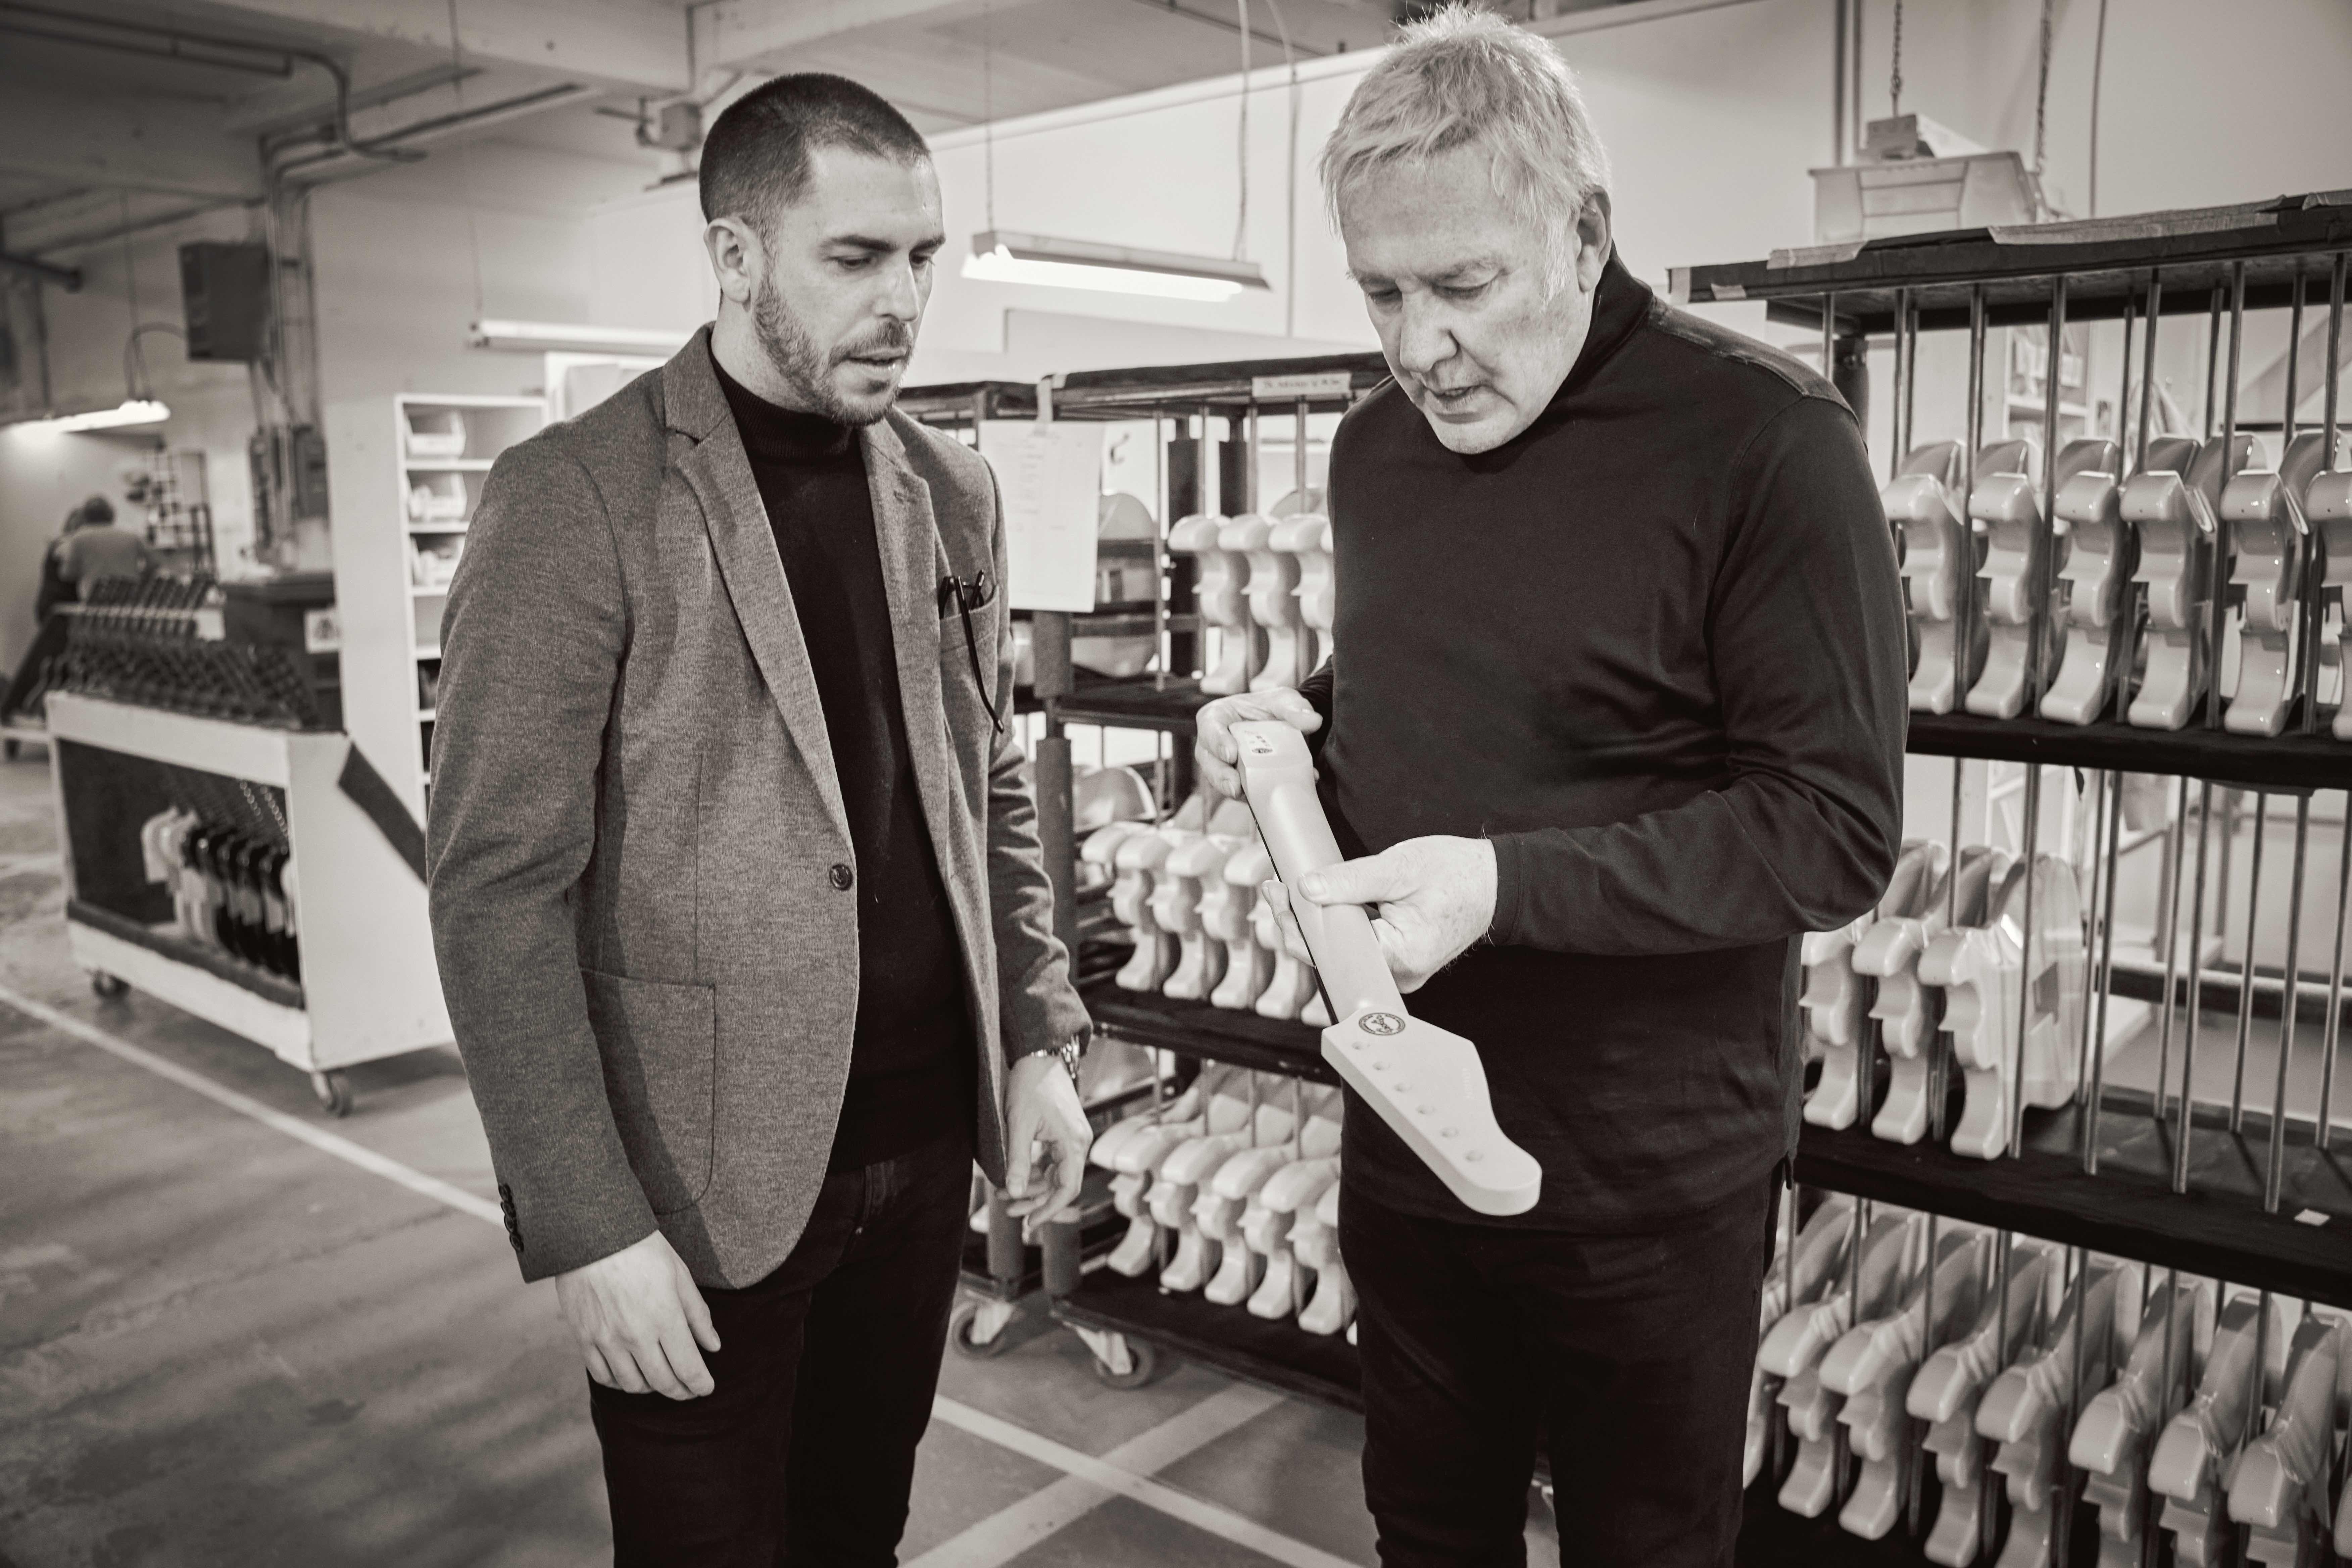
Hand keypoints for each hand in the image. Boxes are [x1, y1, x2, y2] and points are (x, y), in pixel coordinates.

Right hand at [554, 1229, 720, 1399]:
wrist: (591, 1233)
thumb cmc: (641, 1248)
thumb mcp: (679, 1274)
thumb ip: (697, 1314)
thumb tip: (713, 1346)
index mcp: (664, 1316)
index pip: (688, 1367)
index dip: (700, 1384)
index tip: (706, 1388)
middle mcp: (635, 1334)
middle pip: (662, 1382)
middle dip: (680, 1391)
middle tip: (689, 1390)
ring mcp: (607, 1339)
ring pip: (632, 1384)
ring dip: (651, 1388)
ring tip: (661, 1380)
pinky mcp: (584, 1338)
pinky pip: (603, 1376)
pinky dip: (619, 1382)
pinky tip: (630, 1375)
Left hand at [1005, 1050, 1091, 1240]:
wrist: (1039, 1055)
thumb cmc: (1030, 1086)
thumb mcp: (1019, 1126)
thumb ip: (1019, 1161)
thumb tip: (1015, 1194)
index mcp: (1073, 1143)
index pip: (1067, 1188)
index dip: (1049, 1209)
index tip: (1029, 1223)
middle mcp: (1078, 1143)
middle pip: (1061, 1184)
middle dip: (1035, 1199)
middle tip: (1009, 1211)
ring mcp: (1071, 1138)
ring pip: (1054, 1173)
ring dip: (1031, 1185)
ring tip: (1002, 1192)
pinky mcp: (1062, 1132)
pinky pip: (1051, 1161)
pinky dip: (1034, 1170)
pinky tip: (1015, 1175)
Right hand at [1194, 688, 1321, 799]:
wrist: (1278, 725)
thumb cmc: (1270, 708)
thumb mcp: (1283, 700)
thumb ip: (1294, 707)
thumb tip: (1313, 720)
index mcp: (1217, 717)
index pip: (1210, 728)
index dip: (1217, 742)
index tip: (1232, 755)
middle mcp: (1214, 744)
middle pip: (1209, 762)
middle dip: (1221, 777)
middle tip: (1236, 787)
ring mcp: (1222, 766)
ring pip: (1220, 782)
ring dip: (1235, 792)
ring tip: (1250, 798)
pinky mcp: (1237, 782)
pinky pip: (1241, 793)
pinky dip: (1255, 797)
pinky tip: (1272, 797)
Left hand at [1262, 835, 1497, 994]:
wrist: (1493, 883)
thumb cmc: (1457, 874)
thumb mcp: (1401, 867)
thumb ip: (1352, 880)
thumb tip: (1309, 888)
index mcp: (1401, 956)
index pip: (1332, 952)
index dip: (1297, 925)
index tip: (1277, 894)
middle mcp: (1398, 975)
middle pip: (1332, 959)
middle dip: (1299, 925)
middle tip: (1276, 890)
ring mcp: (1397, 971)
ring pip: (1342, 955)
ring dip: (1314, 926)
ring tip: (1289, 894)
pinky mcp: (1395, 960)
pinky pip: (1356, 949)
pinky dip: (1335, 928)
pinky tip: (1318, 906)